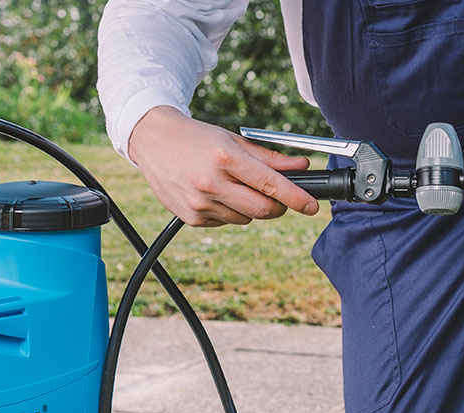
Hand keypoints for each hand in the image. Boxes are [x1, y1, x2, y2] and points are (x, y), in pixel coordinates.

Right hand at [128, 106, 318, 226]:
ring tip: (232, 185)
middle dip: (277, 206)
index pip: (271, 185)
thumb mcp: (234, 141)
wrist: (152, 141)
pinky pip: (226, 223)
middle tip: (276, 195)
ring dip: (250, 207)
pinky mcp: (191, 218)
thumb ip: (270, 157)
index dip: (296, 198)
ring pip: (246, 218)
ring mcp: (199, 203)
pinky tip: (214, 193)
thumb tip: (301, 166)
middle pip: (263, 209)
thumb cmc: (197, 138)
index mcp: (226, 158)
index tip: (311, 207)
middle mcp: (211, 183)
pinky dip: (229, 211)